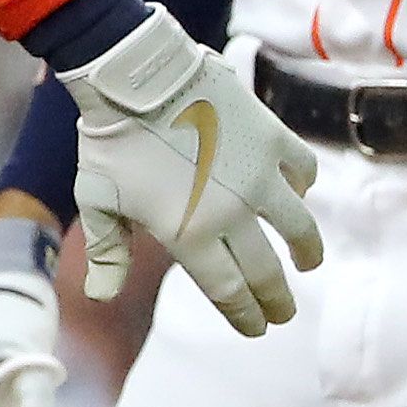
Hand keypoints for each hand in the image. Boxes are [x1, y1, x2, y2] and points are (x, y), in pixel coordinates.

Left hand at [59, 6, 318, 333]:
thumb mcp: (97, 201)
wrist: (137, 77)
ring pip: (298, 228)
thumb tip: (99, 298)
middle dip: (277, 300)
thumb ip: (107, 253)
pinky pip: (302, 173)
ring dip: (307, 251)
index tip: (257, 328)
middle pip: (266, 271)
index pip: (228, 291)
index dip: (245, 315)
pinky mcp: (274, 140)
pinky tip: (296, 196)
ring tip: (308, 262)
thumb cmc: (110, 142)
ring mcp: (259, 176)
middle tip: (284, 313)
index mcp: (187, 234)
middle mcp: (231, 212)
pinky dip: (301, 189)